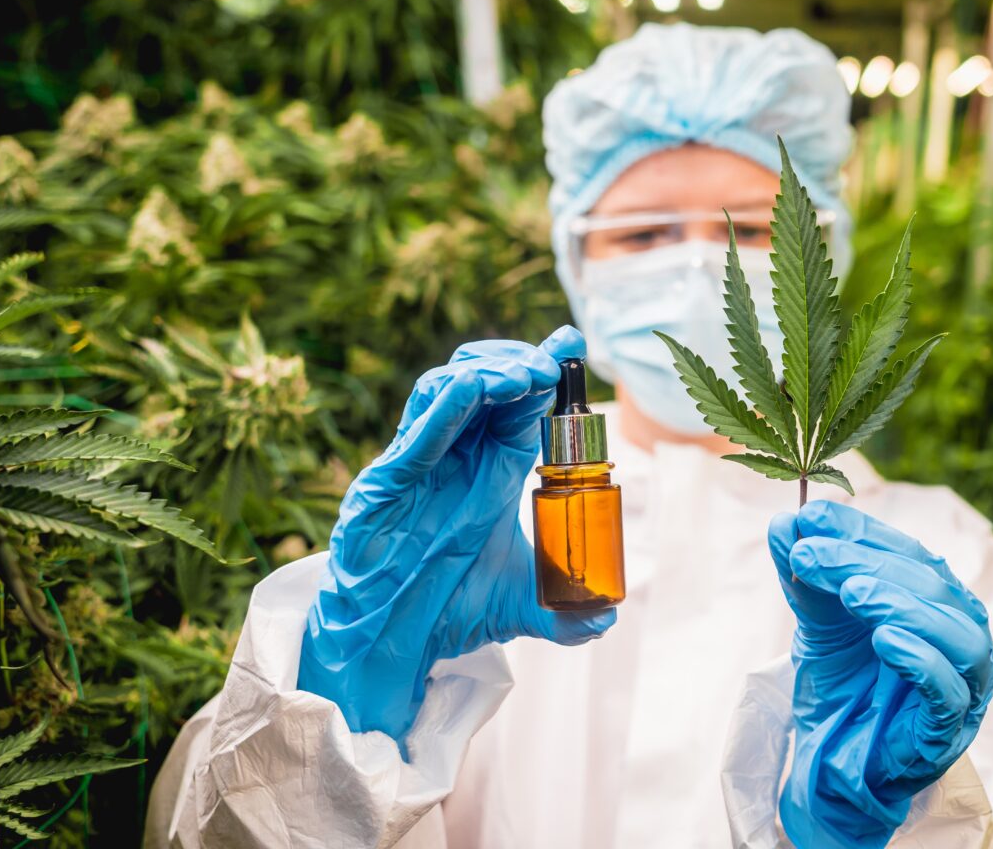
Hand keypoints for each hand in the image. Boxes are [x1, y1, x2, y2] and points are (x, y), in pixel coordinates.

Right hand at [298, 326, 614, 741]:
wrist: (388, 646)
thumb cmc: (444, 611)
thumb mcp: (518, 607)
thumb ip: (565, 613)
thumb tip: (607, 619)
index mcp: (488, 471)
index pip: (519, 406)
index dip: (545, 373)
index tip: (573, 345)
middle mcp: (454, 458)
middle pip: (484, 383)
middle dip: (520, 363)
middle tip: (554, 363)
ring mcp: (418, 466)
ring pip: (445, 392)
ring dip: (488, 375)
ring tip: (527, 376)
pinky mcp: (384, 486)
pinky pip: (413, 436)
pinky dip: (442, 409)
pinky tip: (470, 389)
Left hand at [768, 500, 992, 847]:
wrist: (834, 762)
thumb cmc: (843, 686)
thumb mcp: (819, 622)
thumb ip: (806, 574)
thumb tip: (786, 520)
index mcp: (939, 601)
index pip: (909, 553)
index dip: (862, 532)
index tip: (811, 519)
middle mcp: (962, 634)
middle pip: (930, 585)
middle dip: (866, 564)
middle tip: (810, 555)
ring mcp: (965, 684)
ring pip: (955, 633)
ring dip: (901, 604)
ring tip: (851, 594)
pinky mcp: (950, 731)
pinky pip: (949, 692)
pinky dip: (921, 661)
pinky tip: (885, 641)